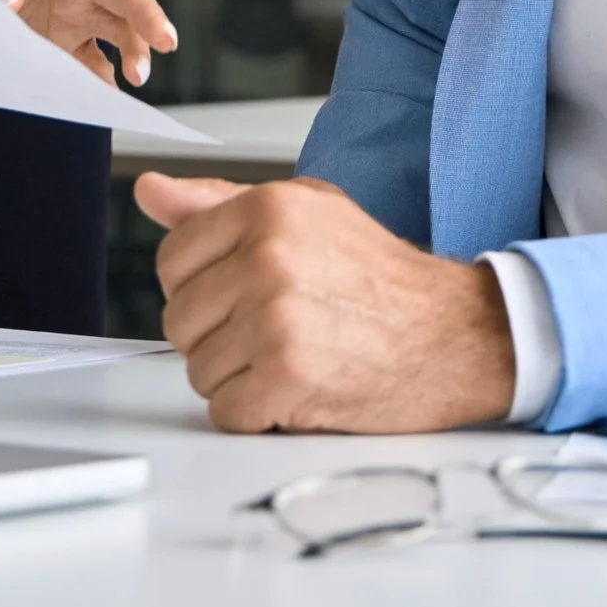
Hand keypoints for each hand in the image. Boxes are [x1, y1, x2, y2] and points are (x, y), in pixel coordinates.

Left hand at [0, 0, 176, 86]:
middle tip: (165, 39)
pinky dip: (102, 77)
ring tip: (140, 74)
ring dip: (136, 48)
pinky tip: (108, 95)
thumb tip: (9, 1)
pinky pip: (94, 58)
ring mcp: (83, 6)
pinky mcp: (74, 35)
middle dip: (146, 14)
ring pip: (121, 25)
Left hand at [136, 172, 515, 433]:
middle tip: (280, 330)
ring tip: (295, 357)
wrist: (455, 335)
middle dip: (222, 337)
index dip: (206, 288)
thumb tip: (151, 192)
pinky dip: (257, 414)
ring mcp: (275, 317)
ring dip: (240, 378)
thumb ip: (219, 204)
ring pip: (199, 369)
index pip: (174, 260)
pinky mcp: (286, 376)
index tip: (244, 295)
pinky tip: (298, 390)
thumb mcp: (308, 214)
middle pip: (180, 319)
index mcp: (268, 208)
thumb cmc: (382, 278)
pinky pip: (225, 411)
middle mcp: (267, 257)